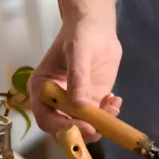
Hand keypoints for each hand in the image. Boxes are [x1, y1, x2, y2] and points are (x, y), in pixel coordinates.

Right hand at [28, 13, 122, 142]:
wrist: (96, 27)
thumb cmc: (80, 34)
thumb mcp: (78, 51)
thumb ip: (78, 77)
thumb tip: (77, 105)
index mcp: (43, 89)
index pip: (47, 118)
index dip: (64, 127)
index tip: (85, 127)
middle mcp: (56, 100)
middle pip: (65, 127)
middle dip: (84, 131)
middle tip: (102, 127)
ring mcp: (76, 102)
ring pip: (85, 125)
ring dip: (100, 123)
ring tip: (113, 105)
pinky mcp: (92, 100)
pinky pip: (100, 116)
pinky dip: (109, 114)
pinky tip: (115, 100)